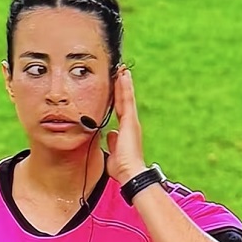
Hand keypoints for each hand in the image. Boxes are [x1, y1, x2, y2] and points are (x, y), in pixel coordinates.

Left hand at [106, 68, 147, 184]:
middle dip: (121, 87)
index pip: (120, 109)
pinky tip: (123, 76)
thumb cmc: (122, 167)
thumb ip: (113, 142)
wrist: (130, 172)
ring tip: (122, 70)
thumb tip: (111, 134)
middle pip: (124, 100)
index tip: (117, 87)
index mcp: (125, 130)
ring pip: (126, 97)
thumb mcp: (114, 151)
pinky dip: (125, 87)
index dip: (118, 97)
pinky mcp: (131, 121)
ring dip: (124, 83)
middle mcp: (130, 123)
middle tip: (121, 72)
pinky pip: (127, 100)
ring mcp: (131, 121)